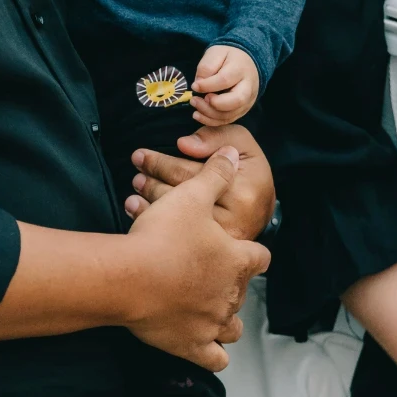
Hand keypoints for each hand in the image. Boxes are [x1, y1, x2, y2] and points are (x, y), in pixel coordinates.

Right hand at [120, 146, 268, 369]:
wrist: (129, 277)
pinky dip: (213, 354)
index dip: (250, 252)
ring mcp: (214, 324)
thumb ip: (215, 175)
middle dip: (231, 284)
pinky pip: (215, 360)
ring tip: (209, 308)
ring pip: (234, 328)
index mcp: (238, 260)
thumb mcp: (192, 195)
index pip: (260, 257)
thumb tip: (231, 155)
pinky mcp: (193, 347)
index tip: (239, 249)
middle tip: (208, 272)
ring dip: (226, 319)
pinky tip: (204, 345)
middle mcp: (232, 295)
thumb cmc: (163, 235)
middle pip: (243, 292)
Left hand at [127, 123, 275, 240]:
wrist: (261, 209)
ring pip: (175, 220)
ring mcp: (220, 244)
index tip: (141, 154)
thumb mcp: (243, 144)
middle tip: (135, 169)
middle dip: (152, 180)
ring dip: (149, 200)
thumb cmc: (249, 171)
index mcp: (242, 192)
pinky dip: (150, 220)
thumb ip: (217, 137)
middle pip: (182, 198)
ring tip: (136, 184)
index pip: (192, 175)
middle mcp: (232, 221)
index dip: (162, 162)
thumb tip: (184, 145)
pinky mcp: (208, 258)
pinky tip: (136, 206)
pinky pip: (174, 238)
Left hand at [192, 44, 259, 123]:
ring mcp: (247, 101)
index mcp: (241, 69)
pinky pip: (227, 120)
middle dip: (213, 104)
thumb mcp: (216, 53)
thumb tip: (199, 83)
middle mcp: (248, 87)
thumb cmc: (228, 57)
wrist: (246, 63)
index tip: (194, 86)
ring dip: (209, 114)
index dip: (207, 85)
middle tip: (196, 99)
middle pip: (236, 101)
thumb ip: (207, 66)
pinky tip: (198, 115)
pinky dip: (211, 121)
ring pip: (230, 114)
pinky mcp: (242, 110)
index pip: (225, 80)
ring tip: (195, 105)